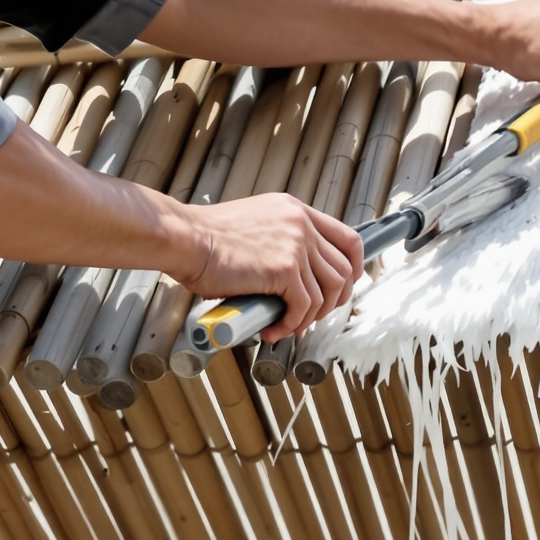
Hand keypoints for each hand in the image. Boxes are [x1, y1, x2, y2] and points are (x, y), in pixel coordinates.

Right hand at [172, 195, 365, 340]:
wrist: (186, 239)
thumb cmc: (206, 238)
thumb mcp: (254, 225)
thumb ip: (277, 241)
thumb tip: (289, 279)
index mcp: (294, 210)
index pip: (347, 238)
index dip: (353, 268)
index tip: (344, 286)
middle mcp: (301, 224)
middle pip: (344, 269)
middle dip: (334, 300)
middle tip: (313, 315)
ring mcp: (296, 245)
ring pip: (326, 293)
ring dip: (310, 317)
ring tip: (288, 325)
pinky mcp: (285, 269)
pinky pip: (303, 307)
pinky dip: (291, 325)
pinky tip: (272, 329)